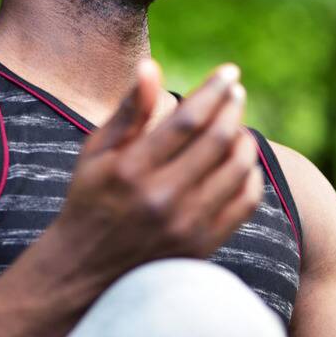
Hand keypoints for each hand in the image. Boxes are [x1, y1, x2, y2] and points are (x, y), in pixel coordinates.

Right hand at [50, 59, 264, 282]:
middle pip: (217, 140)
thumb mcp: (97, 153)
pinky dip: (251, 175)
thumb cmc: (90, 198)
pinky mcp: (203, 246)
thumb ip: (128, 110)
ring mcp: (185, 226)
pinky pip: (245, 202)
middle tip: (237, 93)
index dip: (213, 90)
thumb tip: (152, 65)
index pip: (187, 119)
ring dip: (244, 139)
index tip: (229, 72)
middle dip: (233, 108)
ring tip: (237, 126)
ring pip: (237, 169)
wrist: (85, 271)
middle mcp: (161, 198)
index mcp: (131, 170)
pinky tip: (242, 162)